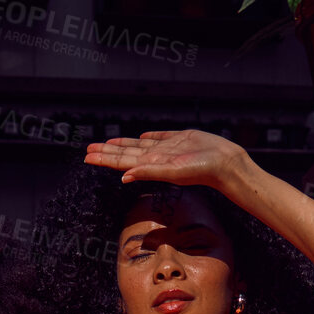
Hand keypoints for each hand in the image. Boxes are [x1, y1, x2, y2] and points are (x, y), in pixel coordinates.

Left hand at [84, 129, 249, 196]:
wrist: (225, 164)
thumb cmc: (201, 171)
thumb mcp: (172, 172)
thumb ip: (148, 172)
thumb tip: (124, 176)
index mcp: (151, 164)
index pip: (121, 161)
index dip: (104, 159)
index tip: (88, 157)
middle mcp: (156, 157)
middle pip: (125, 153)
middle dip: (106, 152)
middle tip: (89, 149)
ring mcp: (167, 148)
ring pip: (138, 145)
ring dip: (122, 144)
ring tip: (107, 143)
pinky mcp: (180, 139)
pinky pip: (159, 137)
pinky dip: (147, 137)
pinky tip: (140, 137)